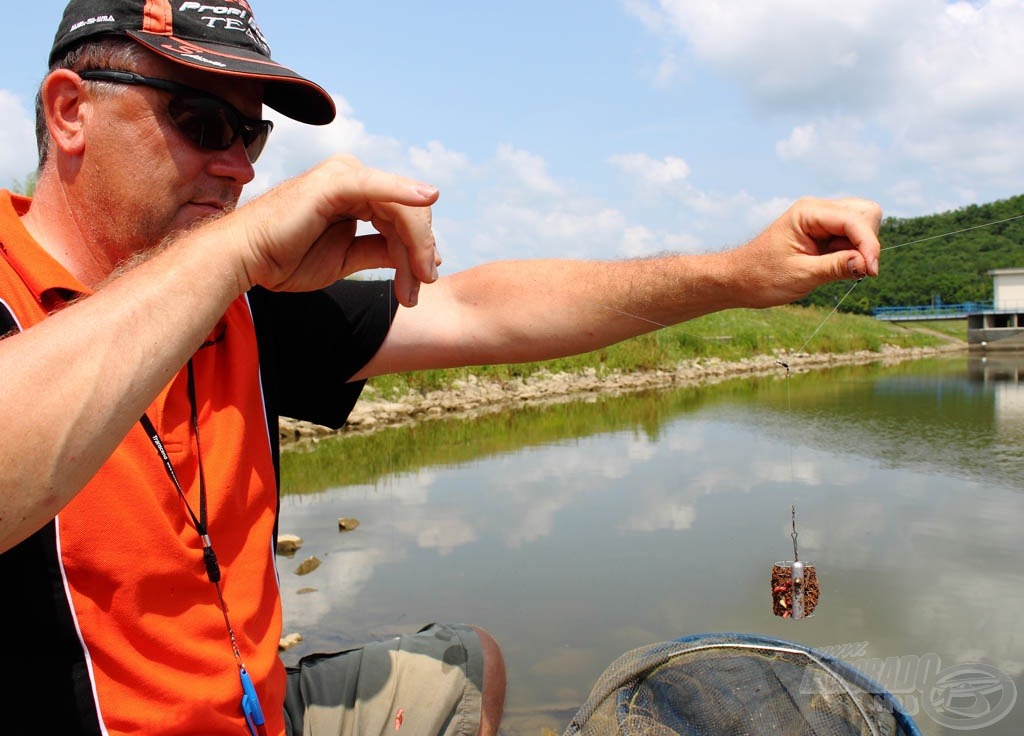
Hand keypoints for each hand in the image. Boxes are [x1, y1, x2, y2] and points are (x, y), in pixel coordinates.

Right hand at [226, 155, 440, 305]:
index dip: (418, 249)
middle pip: (408, 211)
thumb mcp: (347, 258)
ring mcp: (345, 175)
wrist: (244, 259)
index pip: (401, 217)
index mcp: (355, 194)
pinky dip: (404, 193)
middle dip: (419, 251)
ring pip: (401, 207)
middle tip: (421, 286)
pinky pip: (379, 187)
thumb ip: (381, 251)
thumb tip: (421, 257)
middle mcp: (354, 178)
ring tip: (417, 281)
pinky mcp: (336, 181)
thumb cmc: (286, 259)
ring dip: (415, 245)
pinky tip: (427, 200)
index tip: (421, 282)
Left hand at [727, 196, 881, 307]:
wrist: (738, 279)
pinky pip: (852, 236)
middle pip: (866, 213)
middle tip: (850, 268)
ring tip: (833, 266)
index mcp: (808, 212)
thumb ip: (835, 267)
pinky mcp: (823, 232)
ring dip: (860, 247)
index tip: (871, 271)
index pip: (854, 219)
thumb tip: (867, 264)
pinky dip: (852, 251)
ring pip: (863, 223)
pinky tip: (832, 265)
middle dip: (867, 241)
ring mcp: (821, 219)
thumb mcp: (800, 276)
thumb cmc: (761, 277)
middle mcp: (817, 209)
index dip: (869, 245)